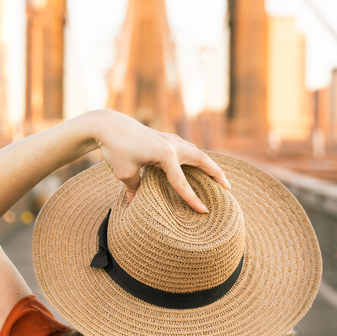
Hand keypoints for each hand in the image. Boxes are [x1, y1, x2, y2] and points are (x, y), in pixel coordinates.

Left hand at [92, 110, 229, 212]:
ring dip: (207, 163)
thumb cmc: (115, 149)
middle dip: (216, 174)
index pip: (182, 182)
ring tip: (216, 176)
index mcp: (165, 155)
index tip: (204, 211)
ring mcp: (169, 139)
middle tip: (228, 188)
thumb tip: (137, 203)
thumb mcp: (124, 174)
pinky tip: (193, 162)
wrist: (108, 124)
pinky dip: (194, 156)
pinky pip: (185, 147)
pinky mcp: (163, 137)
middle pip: (201, 160)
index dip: (193, 199)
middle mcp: (171, 145)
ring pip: (195, 151)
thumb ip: (135, 189)